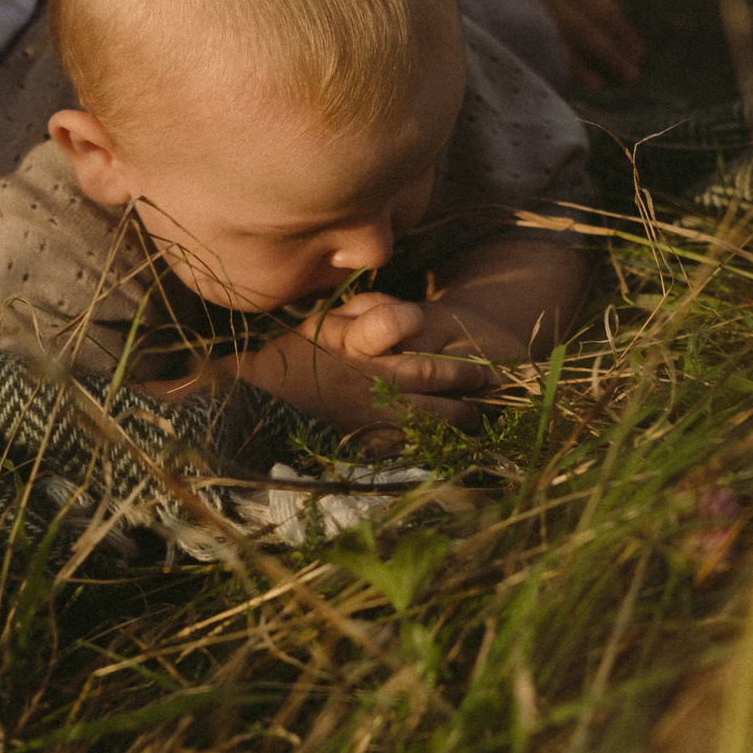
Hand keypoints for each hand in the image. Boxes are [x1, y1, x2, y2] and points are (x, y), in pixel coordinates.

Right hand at [269, 293, 494, 431]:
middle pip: (429, 373)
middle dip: (464, 374)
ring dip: (459, 413)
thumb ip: (368, 308)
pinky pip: (411, 444)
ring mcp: (371, 414)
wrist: (265, 407)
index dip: (414, 318)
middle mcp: (368, 377)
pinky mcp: (369, 443)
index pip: (395, 321)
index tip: (426, 319)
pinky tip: (446, 441)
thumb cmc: (297, 357)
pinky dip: (433, 443)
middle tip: (487, 377)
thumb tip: (406, 307)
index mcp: (353, 343)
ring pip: (430, 414)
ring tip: (476, 413)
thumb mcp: (325, 320)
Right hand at [497, 0, 641, 88]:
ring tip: (597, 85)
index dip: (624, 34)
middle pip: (590, 34)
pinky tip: (561, 75)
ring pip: (564, 46)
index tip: (638, 52)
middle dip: (611, 56)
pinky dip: (552, 61)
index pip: (608, 13)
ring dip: (582, 67)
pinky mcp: (518, 20)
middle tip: (631, 76)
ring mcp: (537, 12)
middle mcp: (559, 0)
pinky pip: (538, 46)